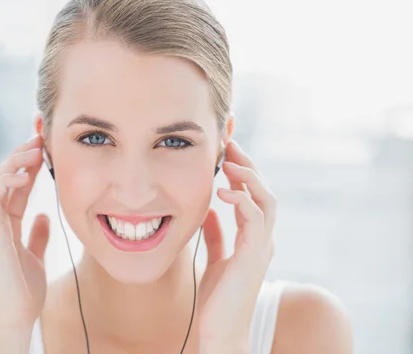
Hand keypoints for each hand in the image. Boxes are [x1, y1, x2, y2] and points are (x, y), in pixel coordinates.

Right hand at [0, 134, 49, 350]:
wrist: (15, 318)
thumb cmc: (24, 292)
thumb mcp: (36, 256)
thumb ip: (37, 235)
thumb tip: (45, 215)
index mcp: (6, 224)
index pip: (16, 186)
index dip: (28, 165)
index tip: (44, 147)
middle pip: (2, 178)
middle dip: (20, 156)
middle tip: (38, 138)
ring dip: (13, 162)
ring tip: (33, 149)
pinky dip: (6, 182)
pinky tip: (24, 175)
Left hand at [197, 140, 276, 352]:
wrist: (219, 331)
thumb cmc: (217, 299)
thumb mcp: (214, 259)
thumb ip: (216, 236)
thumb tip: (210, 211)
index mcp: (253, 240)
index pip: (254, 198)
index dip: (242, 175)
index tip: (225, 156)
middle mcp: (262, 241)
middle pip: (264, 193)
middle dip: (248, 167)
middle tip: (230, 146)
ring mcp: (261, 248)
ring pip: (267, 201)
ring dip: (249, 177)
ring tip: (230, 161)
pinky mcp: (254, 256)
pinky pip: (255, 219)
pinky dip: (243, 200)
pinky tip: (223, 192)